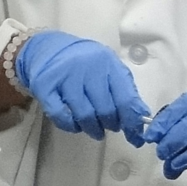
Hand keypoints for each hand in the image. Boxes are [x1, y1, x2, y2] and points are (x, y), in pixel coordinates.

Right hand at [15, 31, 149, 143]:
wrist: (45, 48)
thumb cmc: (83, 61)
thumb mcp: (107, 68)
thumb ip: (125, 89)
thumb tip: (141, 115)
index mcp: (107, 63)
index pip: (126, 99)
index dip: (132, 122)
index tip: (135, 137)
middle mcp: (87, 68)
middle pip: (105, 109)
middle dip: (111, 124)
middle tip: (110, 126)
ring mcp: (65, 77)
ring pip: (85, 115)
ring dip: (93, 129)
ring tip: (95, 130)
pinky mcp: (45, 87)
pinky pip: (61, 116)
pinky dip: (71, 126)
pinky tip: (75, 125)